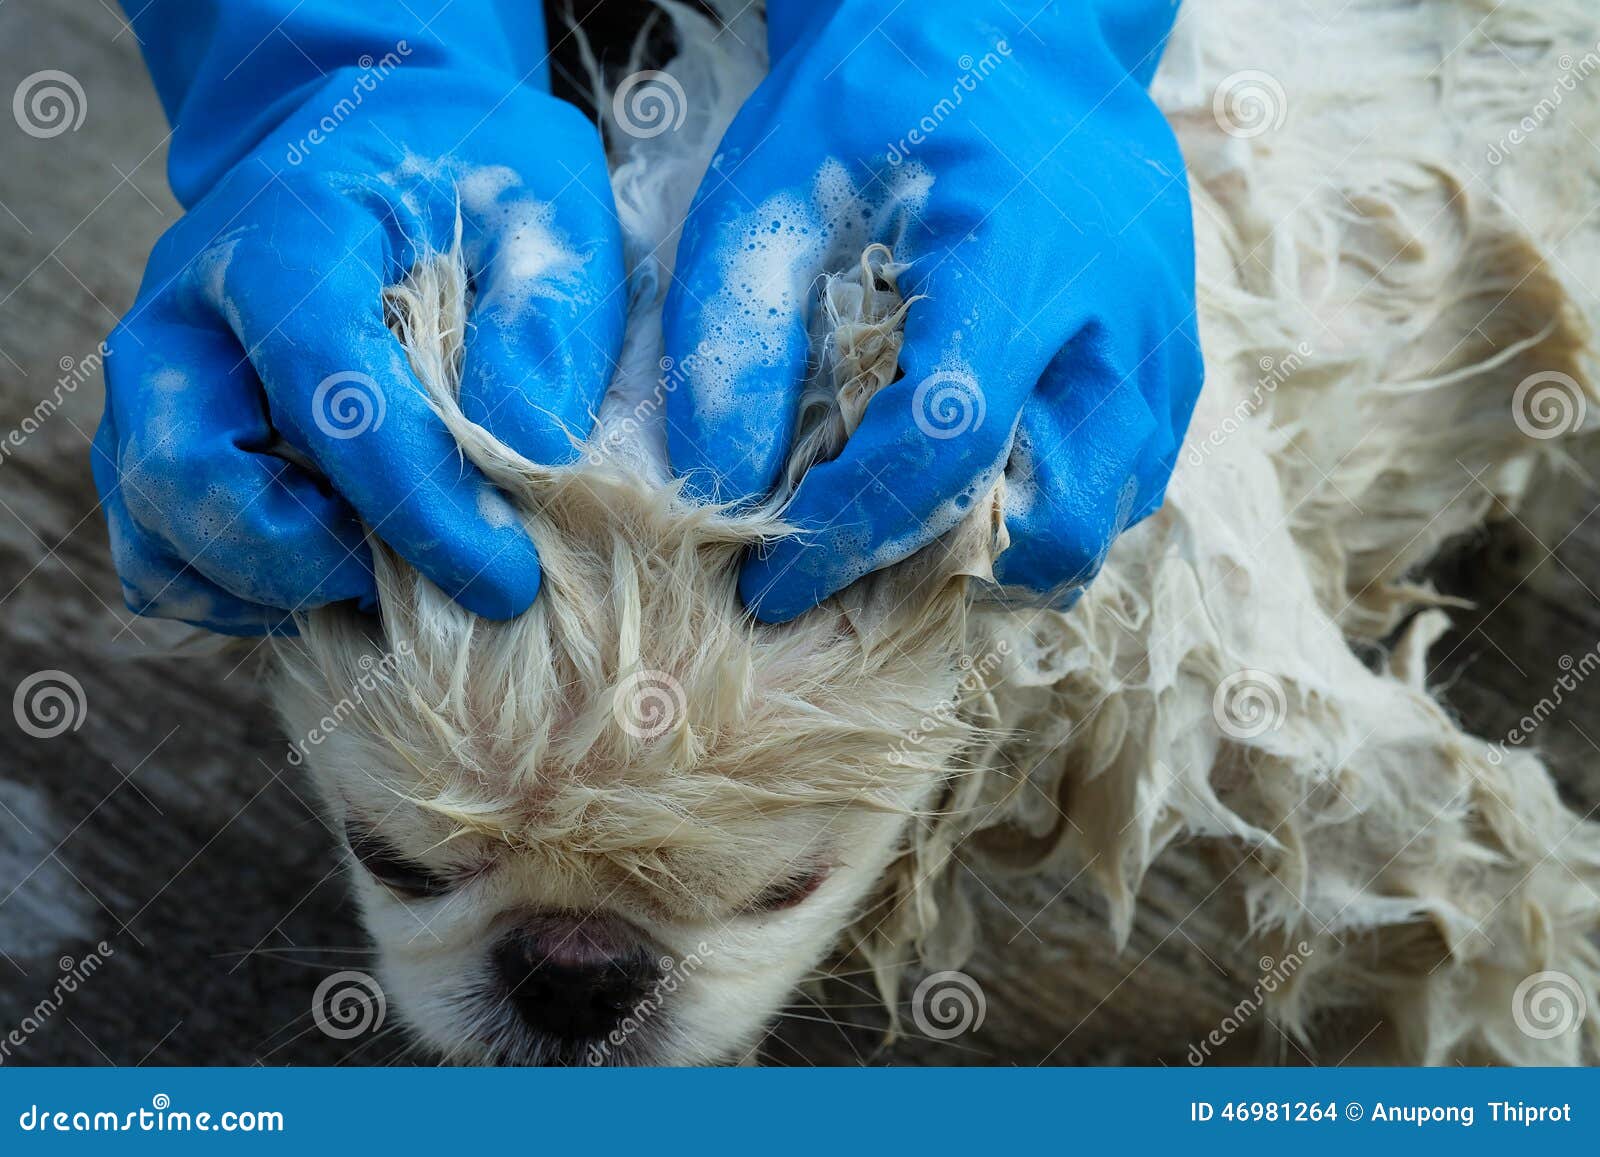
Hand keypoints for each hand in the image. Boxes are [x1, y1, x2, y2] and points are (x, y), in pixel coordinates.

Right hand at [97, 65, 623, 632]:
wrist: (392, 142)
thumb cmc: (478, 182)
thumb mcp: (546, 222)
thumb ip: (541, 335)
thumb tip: (525, 469)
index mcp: (286, 235)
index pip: (329, 395)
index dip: (419, 506)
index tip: (506, 578)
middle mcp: (186, 310)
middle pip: (190, 476)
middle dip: (314, 559)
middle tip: (429, 576)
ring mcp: (156, 381)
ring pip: (160, 533)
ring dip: (277, 586)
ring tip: (393, 571)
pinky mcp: (154, 438)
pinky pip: (161, 560)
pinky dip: (245, 595)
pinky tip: (344, 567)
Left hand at [663, 0, 1201, 621]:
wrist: (1012, 27)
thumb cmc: (878, 99)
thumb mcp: (772, 185)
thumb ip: (734, 335)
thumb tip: (725, 489)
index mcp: (1018, 251)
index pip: (945, 446)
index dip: (851, 534)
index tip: (774, 584)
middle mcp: (1120, 310)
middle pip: (1056, 520)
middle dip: (944, 571)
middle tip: (855, 565)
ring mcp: (1164, 334)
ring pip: (1105, 518)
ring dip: (1004, 550)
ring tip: (914, 521)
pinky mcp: (1175, 348)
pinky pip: (1130, 479)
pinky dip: (1052, 506)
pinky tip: (978, 473)